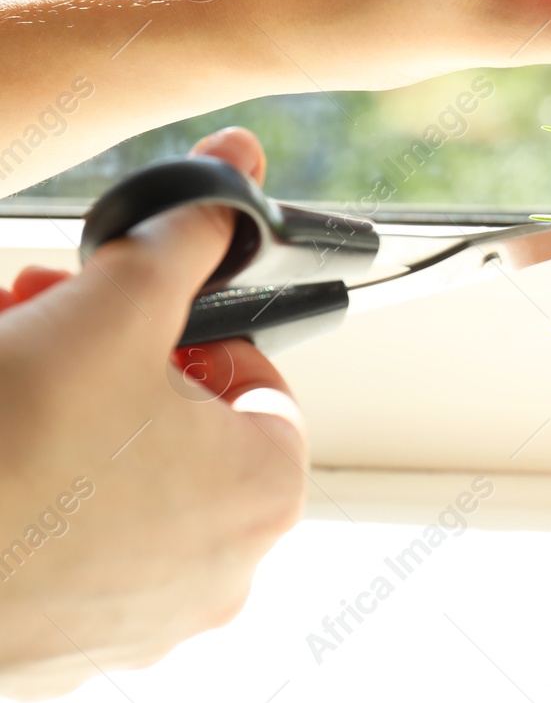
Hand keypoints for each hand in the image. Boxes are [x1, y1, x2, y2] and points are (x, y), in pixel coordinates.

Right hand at [0, 128, 304, 698]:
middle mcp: (221, 572)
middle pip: (186, 432)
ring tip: (12, 371)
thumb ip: (187, 235)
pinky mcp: (65, 642)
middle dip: (117, 366)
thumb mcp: (115, 308)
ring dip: (73, 416)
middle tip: (55, 330)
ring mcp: (142, 618)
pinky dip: (40, 488)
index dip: (194, 335)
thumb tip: (236, 169)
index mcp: (264, 494)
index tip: (136, 322)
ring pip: (124, 485)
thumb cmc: (12, 454)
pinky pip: (71, 545)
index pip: (259, 386)